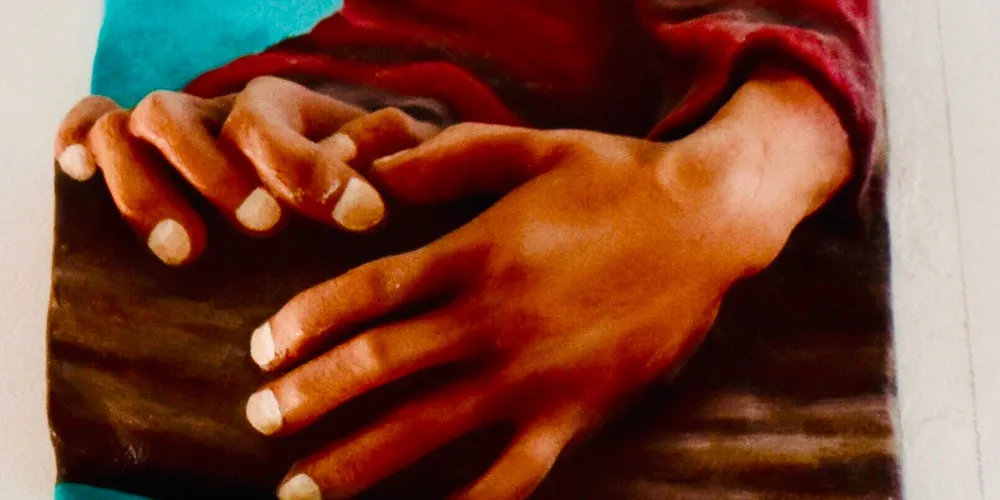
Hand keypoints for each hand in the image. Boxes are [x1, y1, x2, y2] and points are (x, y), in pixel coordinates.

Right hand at [54, 77, 438, 264]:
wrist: (327, 200)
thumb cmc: (358, 190)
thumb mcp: (390, 173)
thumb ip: (399, 163)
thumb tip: (379, 173)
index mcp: (277, 110)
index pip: (271, 126)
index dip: (309, 172)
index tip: (362, 217)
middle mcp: (213, 116)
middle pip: (179, 118)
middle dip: (215, 176)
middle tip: (263, 227)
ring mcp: (167, 136)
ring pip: (125, 128)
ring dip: (143, 188)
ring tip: (185, 250)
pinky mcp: (130, 156)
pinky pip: (86, 127)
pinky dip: (76, 143)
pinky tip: (78, 176)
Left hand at [244, 71, 851, 499]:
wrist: (711, 222)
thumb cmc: (616, 178)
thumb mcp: (530, 146)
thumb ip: (447, 159)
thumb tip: (373, 177)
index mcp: (479, 252)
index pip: (367, 293)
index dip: (304, 323)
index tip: (261, 349)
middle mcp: (496, 318)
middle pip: (379, 366)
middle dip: (308, 396)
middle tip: (257, 419)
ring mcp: (536, 374)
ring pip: (427, 428)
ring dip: (355, 462)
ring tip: (298, 490)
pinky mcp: (577, 412)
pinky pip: (511, 475)